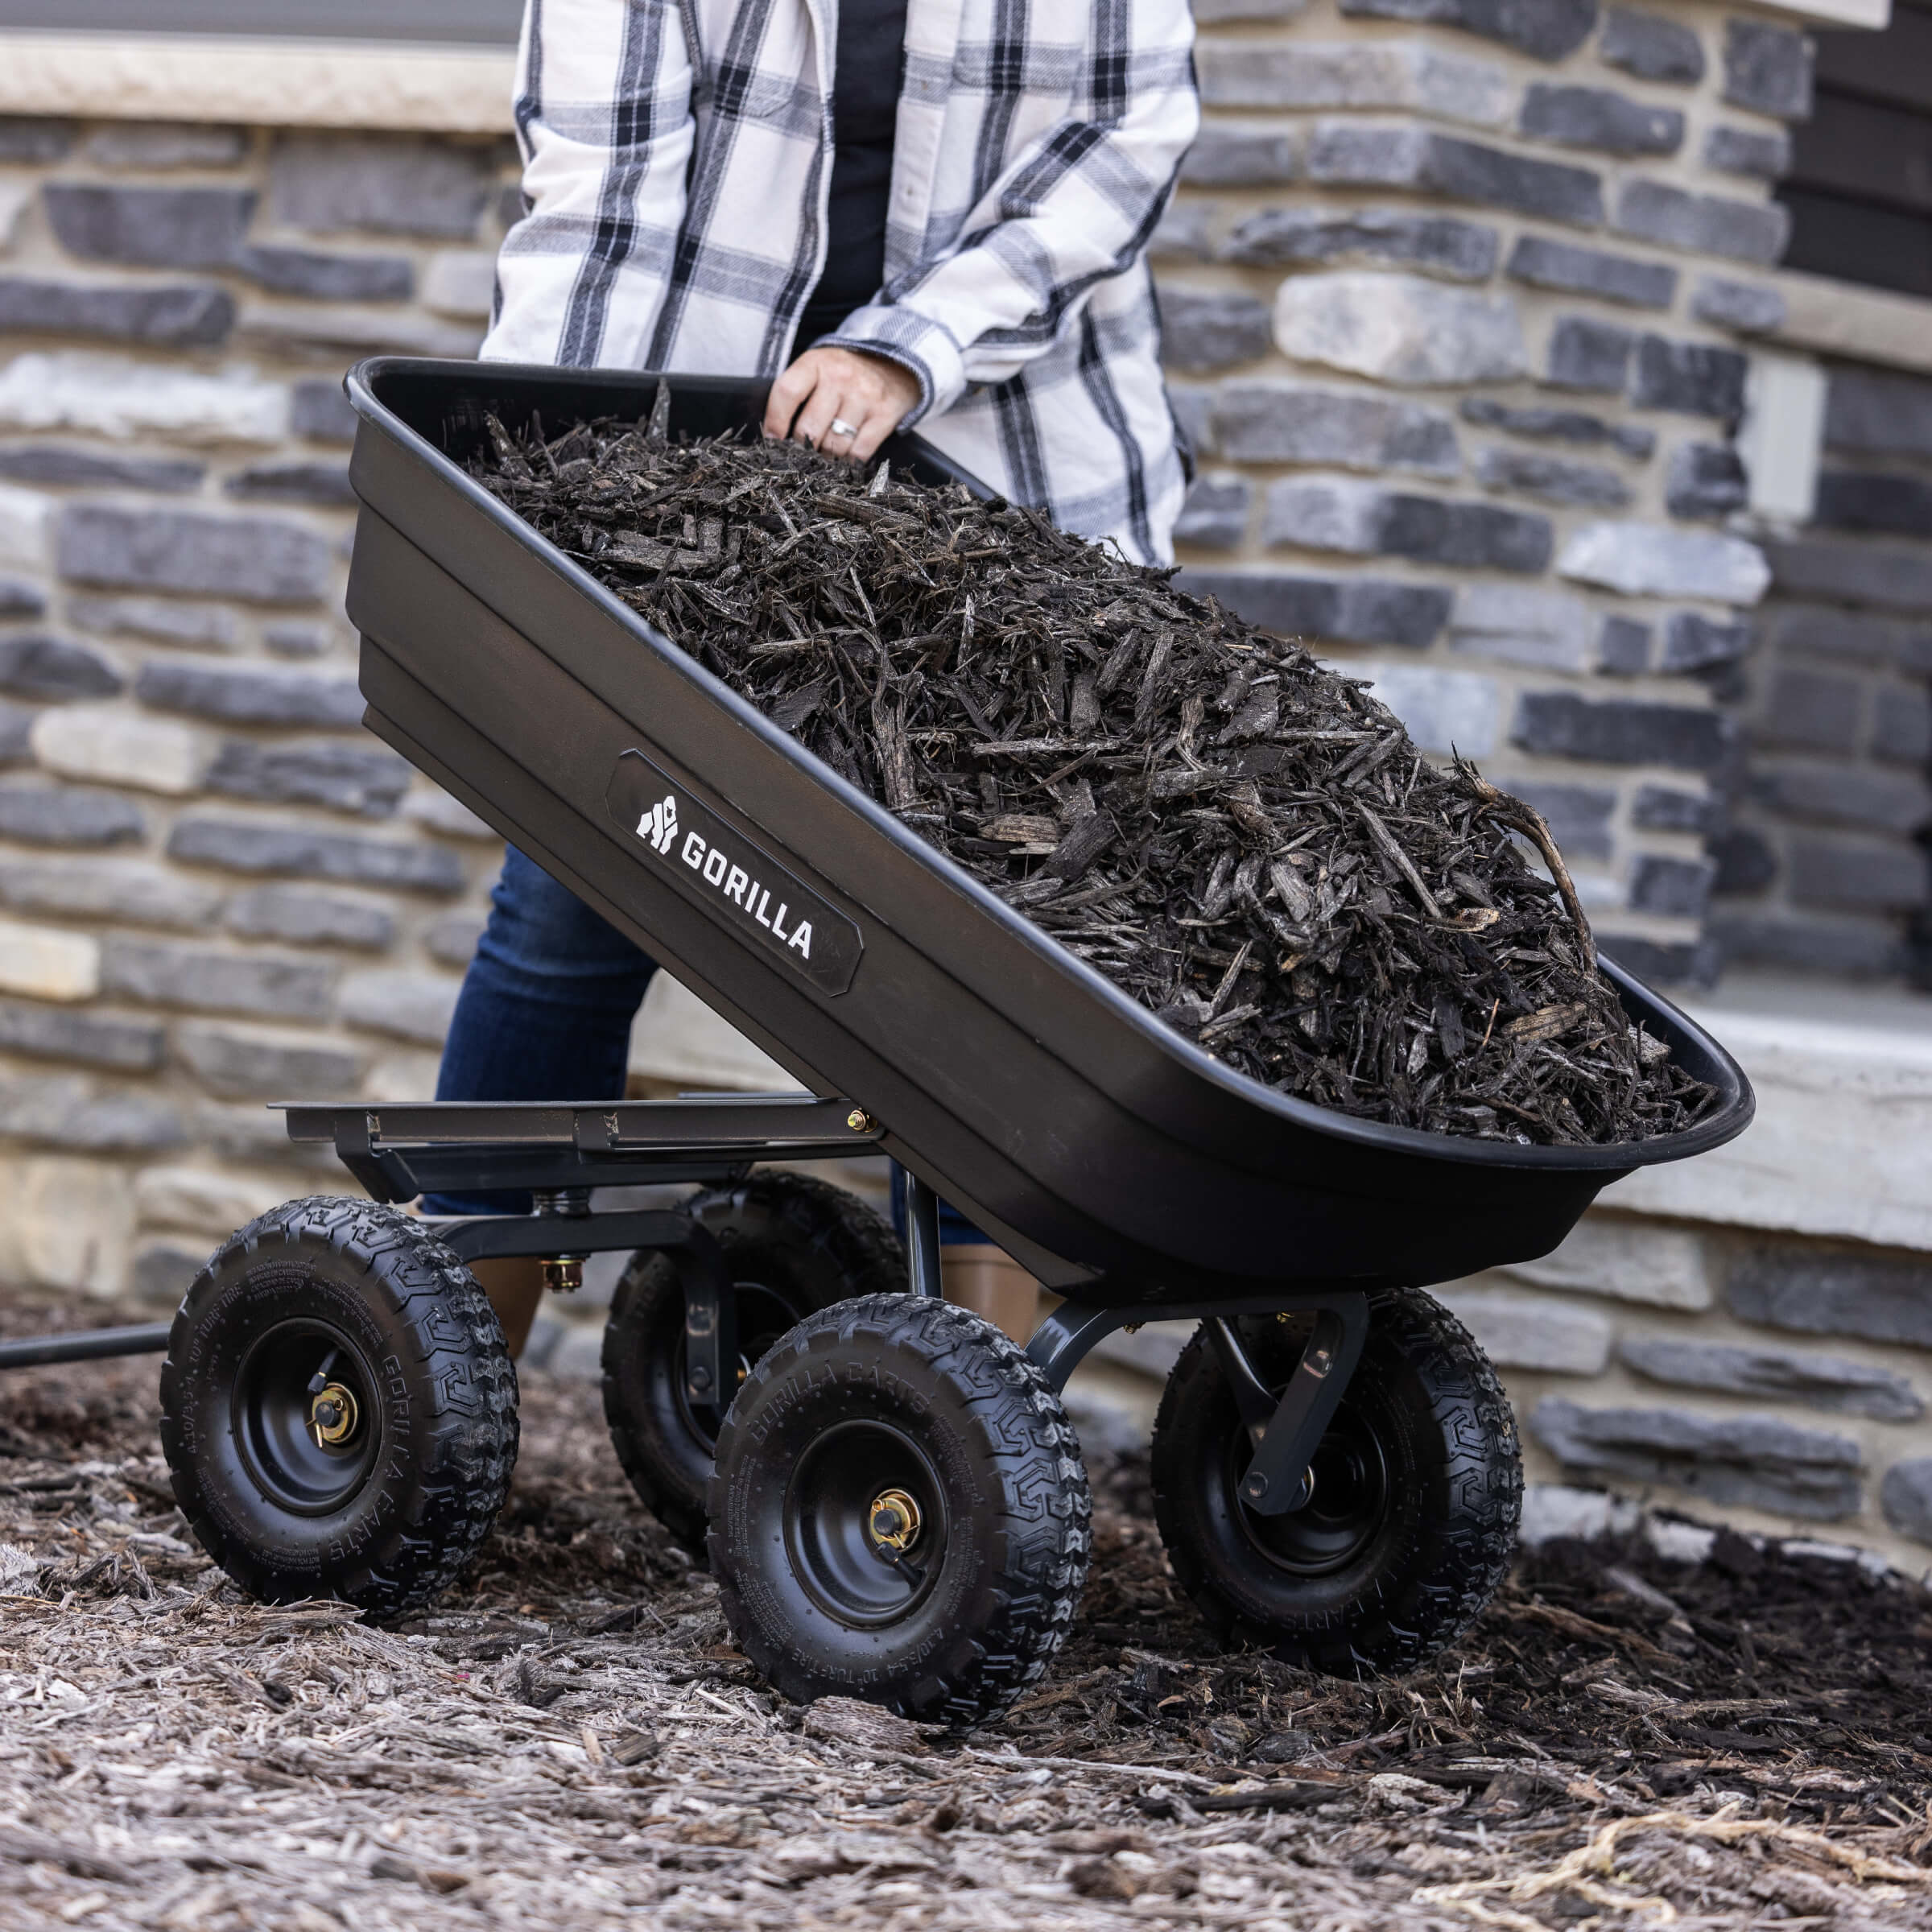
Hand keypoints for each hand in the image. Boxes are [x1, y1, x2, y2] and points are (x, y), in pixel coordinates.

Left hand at [764, 346, 921, 462]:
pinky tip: (847, 453)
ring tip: (828, 449)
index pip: (787, 392)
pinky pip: (858, 453)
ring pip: (834, 446)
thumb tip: (775, 436)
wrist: (893, 365)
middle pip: (809, 428)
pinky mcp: (885, 415)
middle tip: (806, 449)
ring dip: (827, 455)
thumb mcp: (817, 369)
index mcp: (816, 363)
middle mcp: (840, 377)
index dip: (775, 421)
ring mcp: (864, 396)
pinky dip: (850, 460)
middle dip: (803, 446)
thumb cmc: (844, 374)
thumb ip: (796, 393)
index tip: (774, 439)